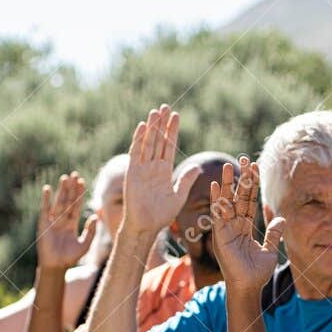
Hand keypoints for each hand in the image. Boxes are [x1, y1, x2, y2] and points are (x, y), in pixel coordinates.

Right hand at [36, 172, 93, 270]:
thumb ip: (91, 231)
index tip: (82, 182)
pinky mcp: (43, 224)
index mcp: (72, 224)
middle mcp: (62, 220)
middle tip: (74, 174)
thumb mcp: (84, 245)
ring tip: (65, 177)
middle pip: (68, 200)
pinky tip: (47, 188)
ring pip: (58, 202)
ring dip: (61, 190)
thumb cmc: (70, 258)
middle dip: (71, 188)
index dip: (79, 194)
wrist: (56, 266)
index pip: (77, 206)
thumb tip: (95, 216)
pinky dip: (46, 199)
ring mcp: (53, 221)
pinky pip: (45, 209)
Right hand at [121, 105, 192, 233]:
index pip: (170, 146)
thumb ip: (186, 180)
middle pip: (159, 140)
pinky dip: (138, 140)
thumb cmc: (162, 214)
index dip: (173, 131)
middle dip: (162, 124)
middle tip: (165, 106)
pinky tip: (142, 126)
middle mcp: (153, 166)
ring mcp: (142, 168)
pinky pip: (136, 153)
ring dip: (152, 127)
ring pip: (148, 143)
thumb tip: (198, 166)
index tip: (176, 116)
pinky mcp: (132, 172)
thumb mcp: (179, 196)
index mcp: (165, 171)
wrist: (146, 225)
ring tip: (156, 111)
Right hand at [209, 156, 282, 292]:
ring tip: (228, 165)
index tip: (254, 167)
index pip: (249, 200)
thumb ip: (274, 233)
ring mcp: (226, 229)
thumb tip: (281, 216)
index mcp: (245, 227)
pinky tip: (217, 186)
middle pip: (238, 197)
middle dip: (241, 178)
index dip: (252, 185)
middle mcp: (234, 225)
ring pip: (227, 202)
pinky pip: (218, 214)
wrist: (249, 287)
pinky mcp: (220, 235)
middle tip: (242, 158)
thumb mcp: (270, 250)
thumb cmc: (257, 273)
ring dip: (227, 184)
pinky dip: (217, 200)